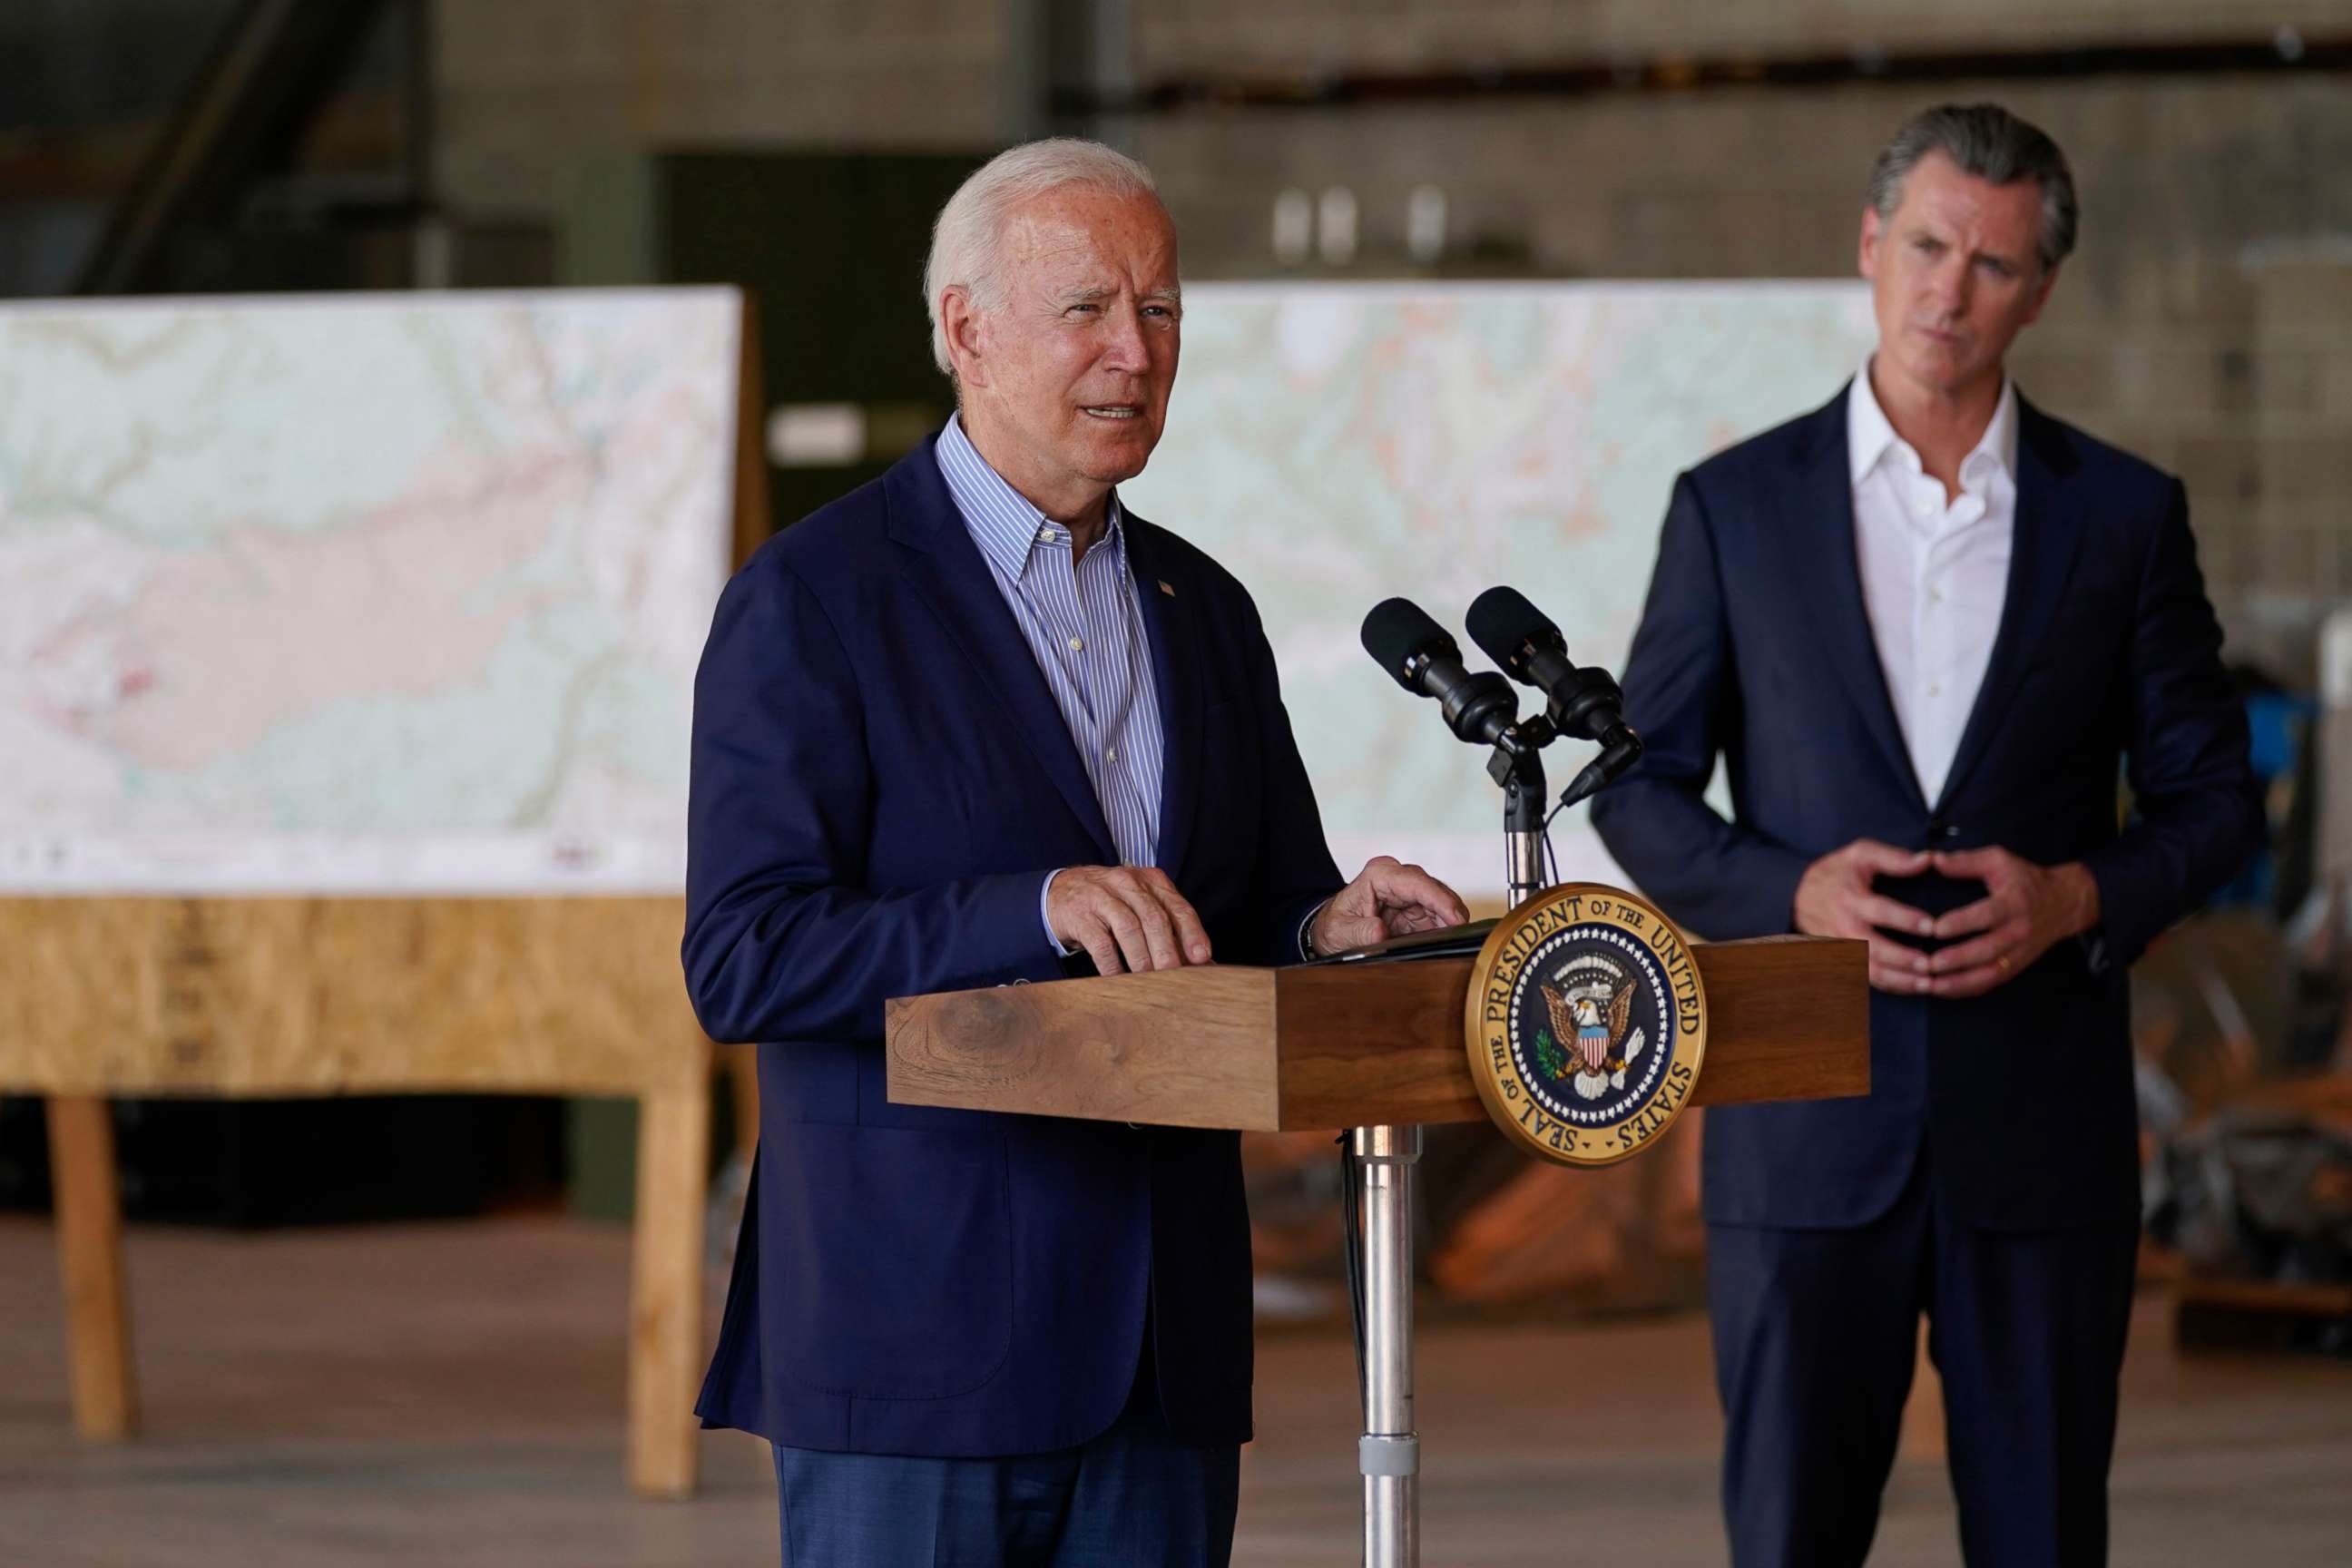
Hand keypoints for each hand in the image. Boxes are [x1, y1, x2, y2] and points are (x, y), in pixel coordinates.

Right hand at [1046, 865, 1212, 974]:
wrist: (1059, 891)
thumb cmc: (1110, 904)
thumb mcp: (1140, 906)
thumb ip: (1168, 929)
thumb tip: (1202, 964)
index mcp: (1151, 881)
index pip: (1178, 908)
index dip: (1192, 934)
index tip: (1202, 958)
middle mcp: (1128, 883)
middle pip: (1155, 919)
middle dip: (1167, 951)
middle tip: (1175, 976)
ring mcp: (1101, 896)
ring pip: (1129, 928)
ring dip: (1141, 958)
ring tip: (1148, 981)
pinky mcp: (1080, 914)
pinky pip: (1100, 943)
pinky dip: (1112, 965)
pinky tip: (1118, 980)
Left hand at [1311, 855, 1469, 954]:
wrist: (1332, 931)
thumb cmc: (1335, 925)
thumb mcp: (1340, 931)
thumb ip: (1359, 931)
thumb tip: (1379, 933)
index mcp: (1380, 875)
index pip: (1417, 882)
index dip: (1440, 900)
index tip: (1456, 918)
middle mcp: (1399, 878)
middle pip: (1436, 891)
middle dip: (1452, 913)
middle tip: (1463, 936)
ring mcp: (1411, 893)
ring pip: (1443, 904)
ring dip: (1451, 923)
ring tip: (1457, 942)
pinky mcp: (1418, 909)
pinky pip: (1439, 918)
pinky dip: (1446, 930)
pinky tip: (1449, 942)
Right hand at [1793, 838, 1936, 993]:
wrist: (1797, 895)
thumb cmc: (1837, 873)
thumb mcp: (1860, 855)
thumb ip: (1893, 858)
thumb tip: (1927, 860)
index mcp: (1850, 898)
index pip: (1880, 911)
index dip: (1906, 919)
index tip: (1933, 926)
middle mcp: (1843, 926)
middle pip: (1873, 948)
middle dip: (1903, 958)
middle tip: (1932, 963)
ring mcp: (1841, 946)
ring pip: (1870, 970)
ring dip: (1899, 980)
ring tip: (1928, 983)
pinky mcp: (1841, 959)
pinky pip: (1866, 978)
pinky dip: (1890, 986)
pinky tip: (1914, 986)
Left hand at [1922, 848, 2099, 997]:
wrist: (2064, 903)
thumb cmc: (2025, 879)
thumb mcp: (1999, 860)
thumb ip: (1966, 862)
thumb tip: (1933, 860)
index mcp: (2014, 903)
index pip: (1988, 915)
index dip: (1961, 923)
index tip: (1934, 928)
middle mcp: (2019, 931)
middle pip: (1987, 950)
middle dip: (1955, 960)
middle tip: (1924, 964)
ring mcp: (2019, 952)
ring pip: (1988, 973)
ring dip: (1957, 982)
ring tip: (1928, 984)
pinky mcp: (2016, 966)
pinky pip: (1990, 983)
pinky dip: (1966, 989)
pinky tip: (1941, 990)